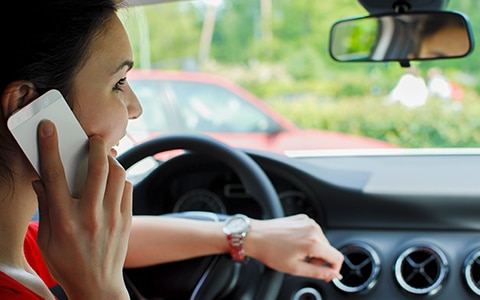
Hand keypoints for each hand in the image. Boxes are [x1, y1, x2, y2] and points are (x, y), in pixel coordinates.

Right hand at [32, 120, 131, 299]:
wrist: (97, 286)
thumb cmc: (67, 263)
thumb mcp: (45, 239)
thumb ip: (45, 207)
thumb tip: (42, 180)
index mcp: (63, 220)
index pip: (55, 175)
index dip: (50, 147)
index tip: (49, 128)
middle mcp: (89, 215)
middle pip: (97, 168)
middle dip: (96, 146)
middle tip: (93, 139)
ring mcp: (112, 217)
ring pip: (117, 174)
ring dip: (111, 160)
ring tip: (104, 159)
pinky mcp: (126, 220)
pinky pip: (127, 189)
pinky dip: (120, 179)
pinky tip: (113, 180)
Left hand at [245, 214, 343, 281]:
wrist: (255, 236)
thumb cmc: (270, 251)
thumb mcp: (295, 268)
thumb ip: (318, 273)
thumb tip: (333, 275)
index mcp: (313, 242)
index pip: (337, 258)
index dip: (334, 269)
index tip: (325, 274)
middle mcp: (313, 228)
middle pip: (329, 249)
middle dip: (320, 260)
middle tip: (303, 263)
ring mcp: (308, 221)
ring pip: (321, 241)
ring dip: (314, 250)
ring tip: (296, 252)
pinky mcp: (302, 218)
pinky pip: (313, 232)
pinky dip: (308, 240)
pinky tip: (294, 243)